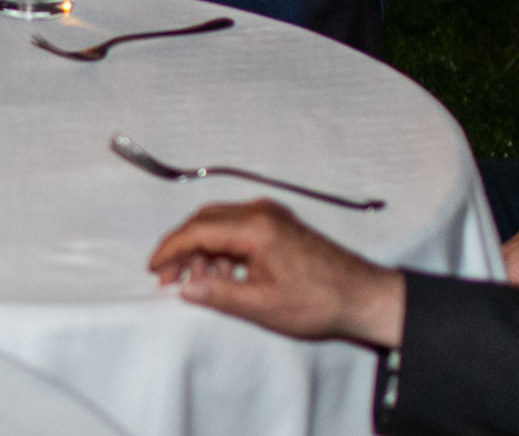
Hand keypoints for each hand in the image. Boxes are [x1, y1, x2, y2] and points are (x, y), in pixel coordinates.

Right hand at [147, 199, 406, 347]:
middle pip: (205, 221)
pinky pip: (238, 227)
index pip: (197, 230)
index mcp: (255, 227)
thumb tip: (184, 287)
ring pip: (220, 223)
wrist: (365, 297)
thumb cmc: (318, 302)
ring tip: (199, 283)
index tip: (154, 268)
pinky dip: (223, 248)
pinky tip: (224, 275)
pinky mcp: (280, 223)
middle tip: (169, 278)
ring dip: (203, 250)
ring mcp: (272, 215)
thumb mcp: (262, 305)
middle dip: (182, 249)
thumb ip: (218, 294)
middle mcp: (260, 211)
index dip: (170, 249)